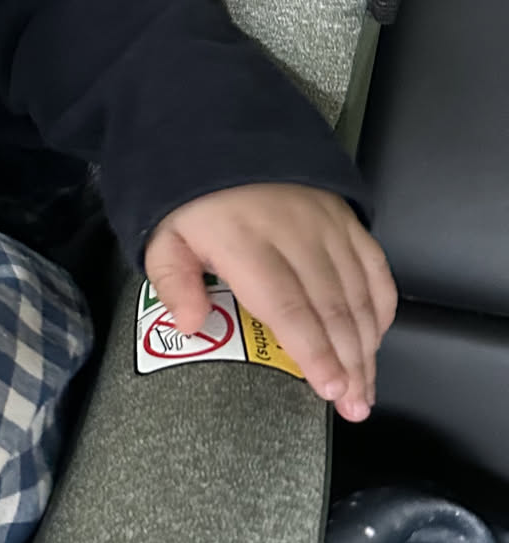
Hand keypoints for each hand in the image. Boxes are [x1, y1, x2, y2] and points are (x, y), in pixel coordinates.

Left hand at [144, 184, 396, 422]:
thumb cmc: (191, 200)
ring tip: (366, 387)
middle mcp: (293, 233)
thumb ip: (173, 282)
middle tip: (355, 405)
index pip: (287, 306)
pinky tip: (375, 338)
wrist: (220, 136)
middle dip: (349, 362)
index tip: (330, 387)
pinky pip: (373, 265)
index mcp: (245, 241)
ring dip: (367, 344)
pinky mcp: (344, 217)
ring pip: (357, 292)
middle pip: (330, 308)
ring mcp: (325, 223)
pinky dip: (380, 305)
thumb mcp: (163, 236)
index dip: (313, 350)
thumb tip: (190, 326)